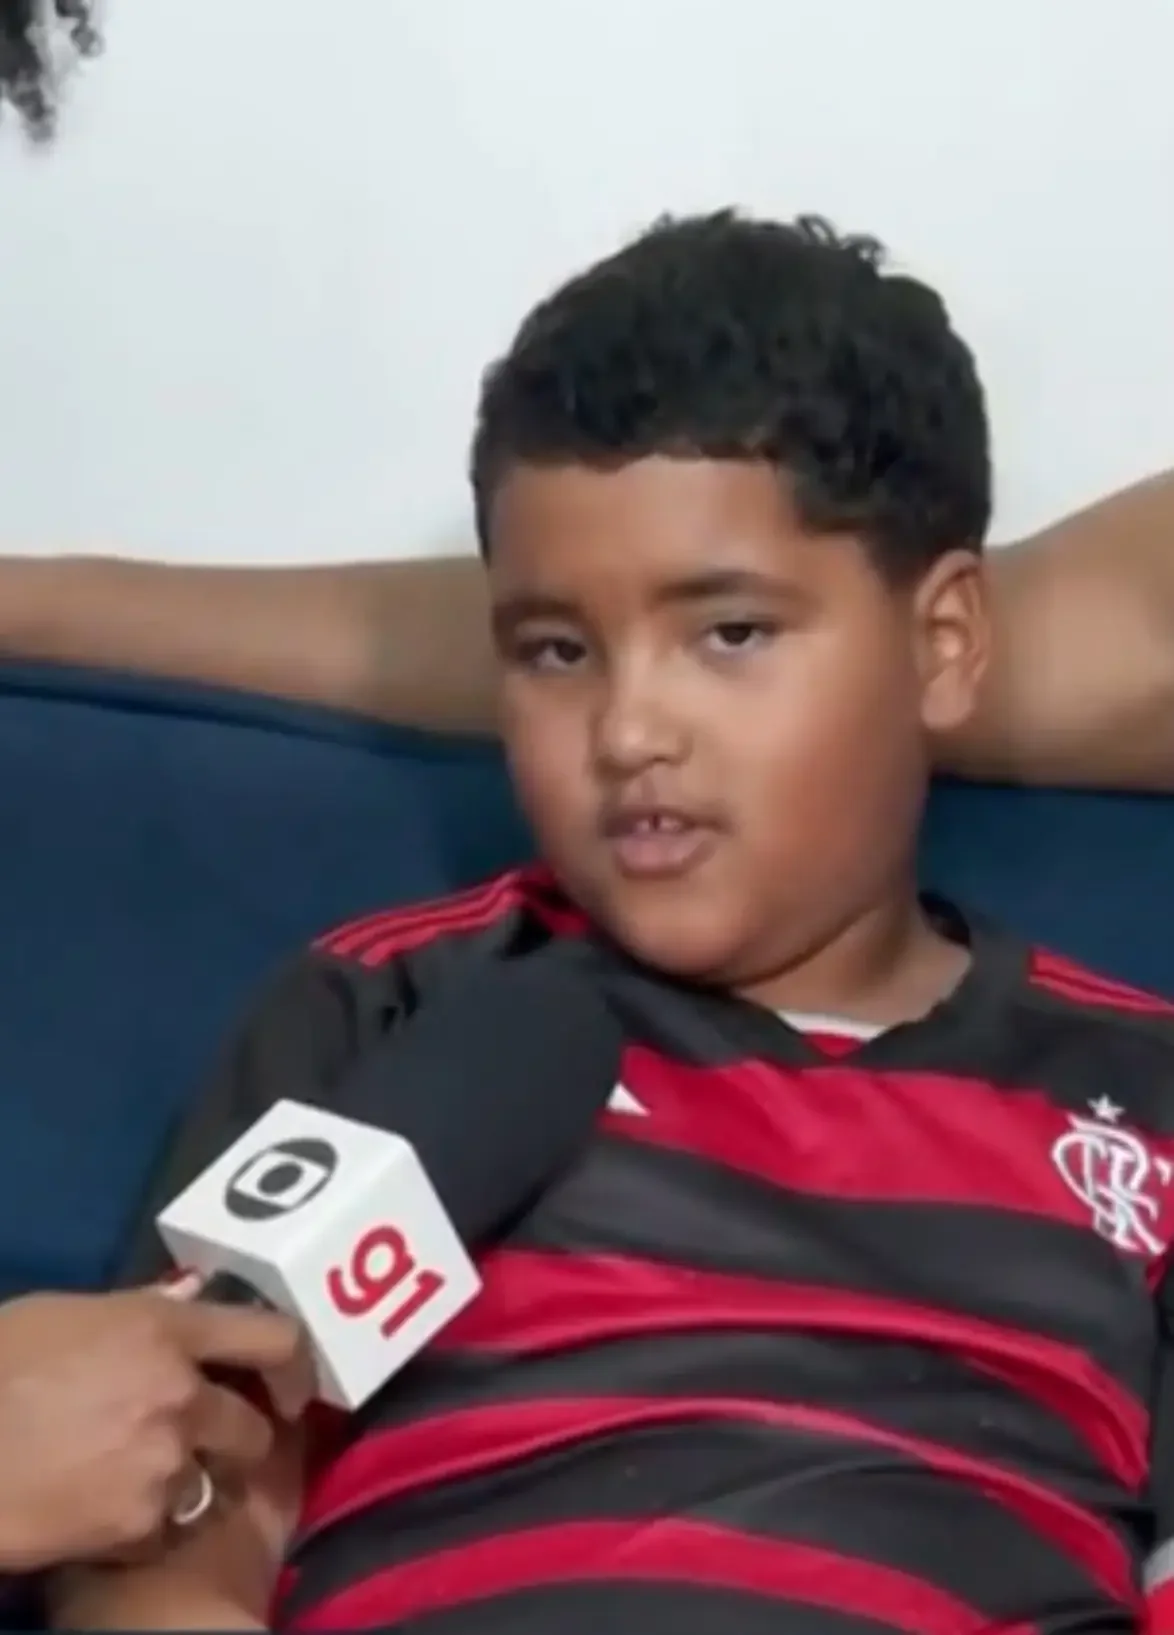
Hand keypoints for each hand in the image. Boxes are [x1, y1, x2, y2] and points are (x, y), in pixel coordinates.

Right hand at [0, 1284, 311, 1570]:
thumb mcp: (67, 1315)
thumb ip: (140, 1309)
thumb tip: (188, 1299)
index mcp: (166, 1329)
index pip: (271, 1336)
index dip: (295, 1362)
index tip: (292, 1384)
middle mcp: (182, 1393)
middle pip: (253, 1426)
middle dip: (235, 1438)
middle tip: (201, 1443)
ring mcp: (165, 1461)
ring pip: (212, 1483)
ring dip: (189, 1484)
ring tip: (140, 1478)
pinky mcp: (140, 1523)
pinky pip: (165, 1527)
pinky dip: (144, 1526)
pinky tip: (103, 1509)